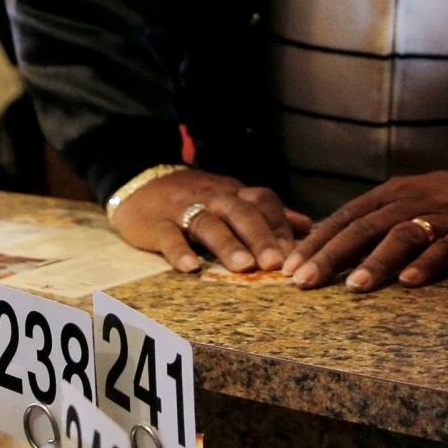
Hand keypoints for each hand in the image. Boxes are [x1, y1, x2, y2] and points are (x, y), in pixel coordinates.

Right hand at [113, 169, 308, 275]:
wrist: (139, 180)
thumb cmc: (193, 196)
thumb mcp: (232, 198)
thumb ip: (268, 213)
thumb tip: (308, 227)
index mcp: (234, 193)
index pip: (264, 203)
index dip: (280, 226)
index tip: (297, 254)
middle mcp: (213, 197)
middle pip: (241, 212)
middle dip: (260, 237)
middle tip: (276, 263)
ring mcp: (183, 209)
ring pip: (208, 223)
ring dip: (227, 244)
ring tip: (243, 267)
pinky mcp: (155, 223)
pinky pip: (168, 236)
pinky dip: (179, 251)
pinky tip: (190, 268)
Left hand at [285, 171, 447, 292]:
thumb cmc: (437, 208)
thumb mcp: (400, 205)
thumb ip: (366, 225)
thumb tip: (318, 252)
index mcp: (388, 195)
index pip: (344, 218)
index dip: (316, 243)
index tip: (289, 269)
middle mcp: (410, 202)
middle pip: (365, 227)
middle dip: (332, 256)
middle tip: (306, 282)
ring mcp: (440, 217)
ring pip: (403, 236)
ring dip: (376, 261)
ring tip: (354, 287)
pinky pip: (447, 249)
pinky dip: (427, 264)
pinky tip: (409, 282)